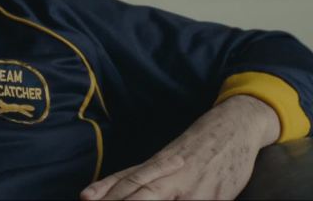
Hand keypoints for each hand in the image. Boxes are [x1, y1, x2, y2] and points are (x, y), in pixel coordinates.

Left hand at [79, 95, 279, 199]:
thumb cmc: (195, 147)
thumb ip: (135, 177)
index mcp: (157, 165)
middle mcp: (173, 176)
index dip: (106, 191)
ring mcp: (196, 188)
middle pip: (140, 193)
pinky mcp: (218, 197)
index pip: (126, 181)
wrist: (235, 127)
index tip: (86, 198)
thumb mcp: (164, 160)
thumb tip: (99, 192)